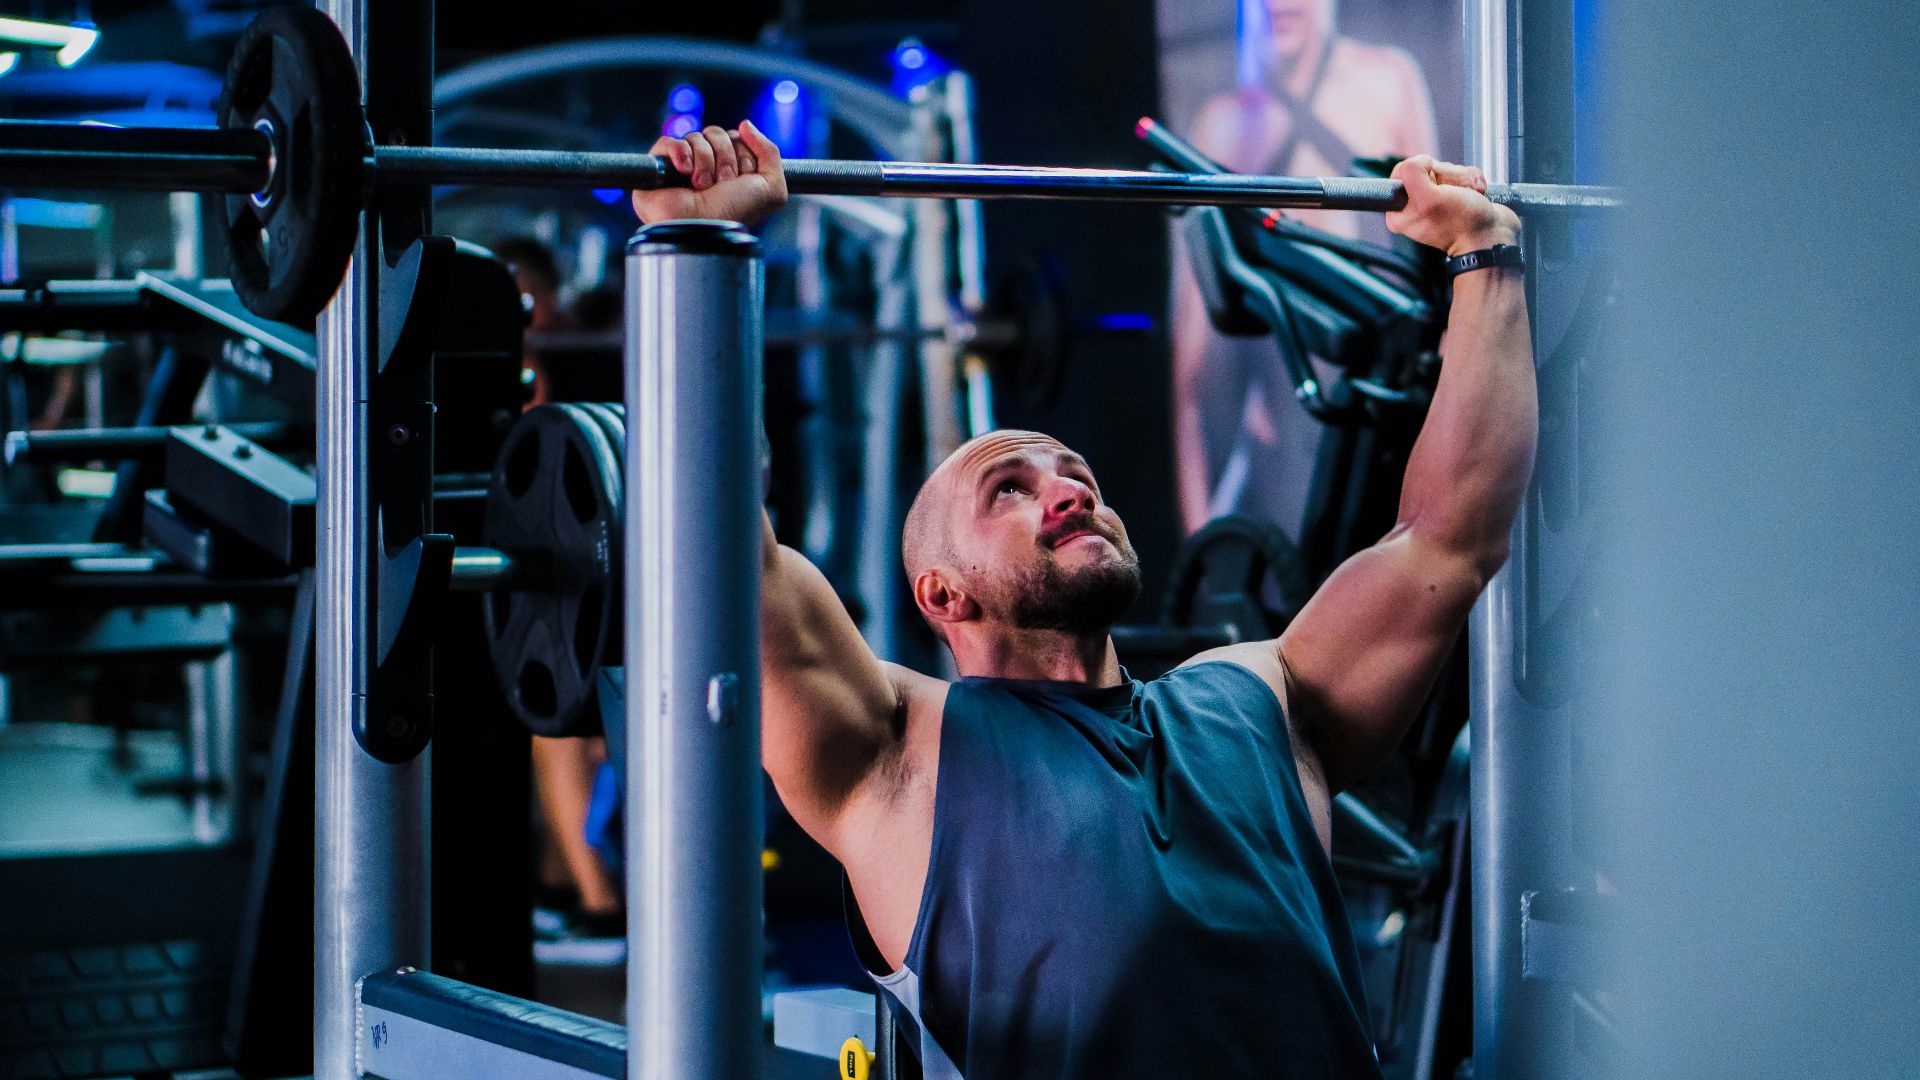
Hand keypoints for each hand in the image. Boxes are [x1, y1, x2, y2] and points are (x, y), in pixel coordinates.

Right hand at [632, 119, 788, 226]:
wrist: (702, 226)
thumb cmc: (735, 212)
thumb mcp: (772, 188)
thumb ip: (771, 153)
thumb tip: (745, 125)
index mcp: (732, 172)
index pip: (738, 138)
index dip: (744, 156)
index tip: (742, 180)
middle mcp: (708, 168)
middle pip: (718, 134)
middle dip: (726, 158)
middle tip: (723, 183)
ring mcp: (682, 167)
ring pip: (696, 136)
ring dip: (705, 161)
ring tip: (702, 186)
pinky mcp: (659, 167)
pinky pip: (670, 141)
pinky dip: (680, 153)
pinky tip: (684, 172)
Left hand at [1384, 155, 1520, 255]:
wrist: (1493, 236)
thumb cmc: (1462, 222)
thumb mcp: (1428, 199)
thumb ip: (1412, 173)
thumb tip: (1421, 160)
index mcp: (1399, 211)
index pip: (1403, 172)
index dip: (1423, 172)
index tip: (1434, 188)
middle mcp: (1415, 206)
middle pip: (1427, 169)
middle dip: (1447, 176)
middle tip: (1454, 195)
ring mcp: (1437, 200)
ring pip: (1447, 169)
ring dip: (1463, 179)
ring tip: (1468, 196)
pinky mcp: (1456, 194)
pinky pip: (1463, 173)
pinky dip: (1473, 180)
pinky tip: (1476, 194)